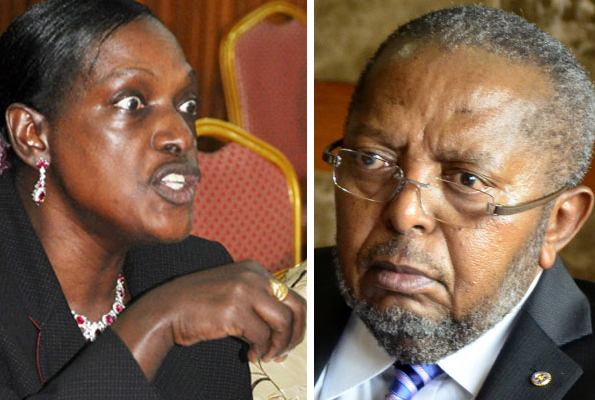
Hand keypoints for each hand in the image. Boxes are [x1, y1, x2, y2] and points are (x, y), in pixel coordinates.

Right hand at [157, 260, 305, 361]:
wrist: (168, 309)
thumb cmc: (200, 305)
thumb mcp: (234, 292)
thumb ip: (259, 303)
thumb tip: (286, 332)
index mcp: (255, 269)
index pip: (292, 296)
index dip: (296, 323)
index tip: (288, 340)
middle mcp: (254, 276)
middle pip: (296, 307)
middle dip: (295, 334)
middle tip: (284, 351)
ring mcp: (245, 291)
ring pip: (283, 323)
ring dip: (278, 345)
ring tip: (265, 355)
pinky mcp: (235, 310)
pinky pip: (261, 336)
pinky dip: (259, 351)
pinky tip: (249, 355)